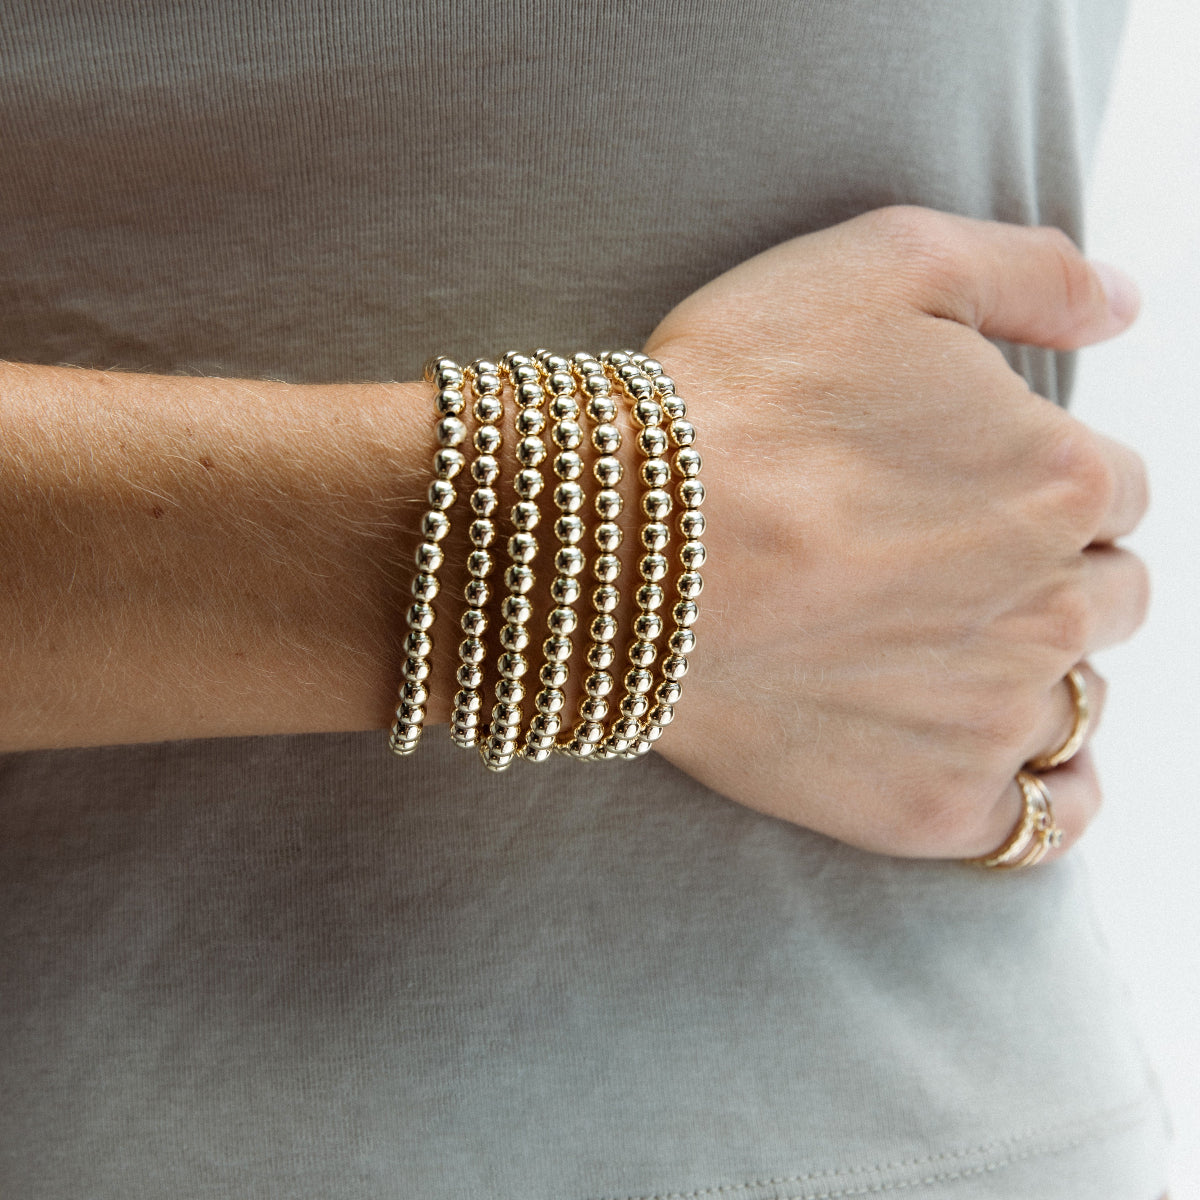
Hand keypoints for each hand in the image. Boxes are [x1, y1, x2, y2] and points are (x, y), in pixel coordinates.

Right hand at [644, 207, 1148, 857]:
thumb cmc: (736, 399)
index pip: (1113, 486)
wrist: (616, 551)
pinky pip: (1048, 818)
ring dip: (1038, 669)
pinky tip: (1010, 762)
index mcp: (1060, 478)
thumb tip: (1125, 303)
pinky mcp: (934, 805)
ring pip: (1081, 696)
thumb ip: (1032, 273)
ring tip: (945, 652)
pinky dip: (1050, 792)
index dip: (1041, 478)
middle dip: (1047, 572)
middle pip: (1108, 594)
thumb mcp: (886, 263)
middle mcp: (1054, 605)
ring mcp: (995, 717)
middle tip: (942, 565)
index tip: (962, 486)